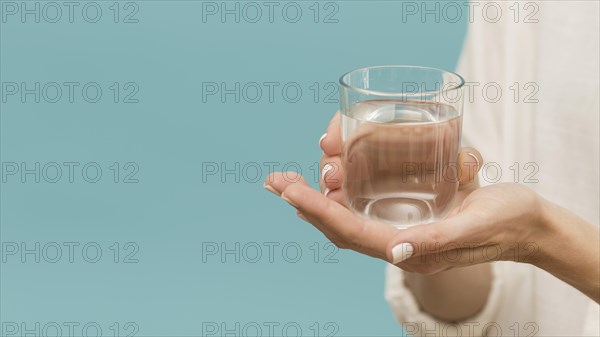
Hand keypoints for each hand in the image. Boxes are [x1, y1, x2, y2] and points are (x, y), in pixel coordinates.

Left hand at [265, 112, 533, 271]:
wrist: (529, 225)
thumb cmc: (507, 221)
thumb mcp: (476, 226)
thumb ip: (437, 239)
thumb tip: (393, 252)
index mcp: (409, 248)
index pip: (349, 231)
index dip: (316, 210)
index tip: (288, 189)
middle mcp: (398, 242)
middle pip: (339, 225)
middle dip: (304, 203)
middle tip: (275, 180)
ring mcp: (401, 230)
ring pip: (347, 216)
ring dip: (317, 198)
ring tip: (291, 179)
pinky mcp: (409, 216)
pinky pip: (365, 208)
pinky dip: (341, 195)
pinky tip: (330, 181)